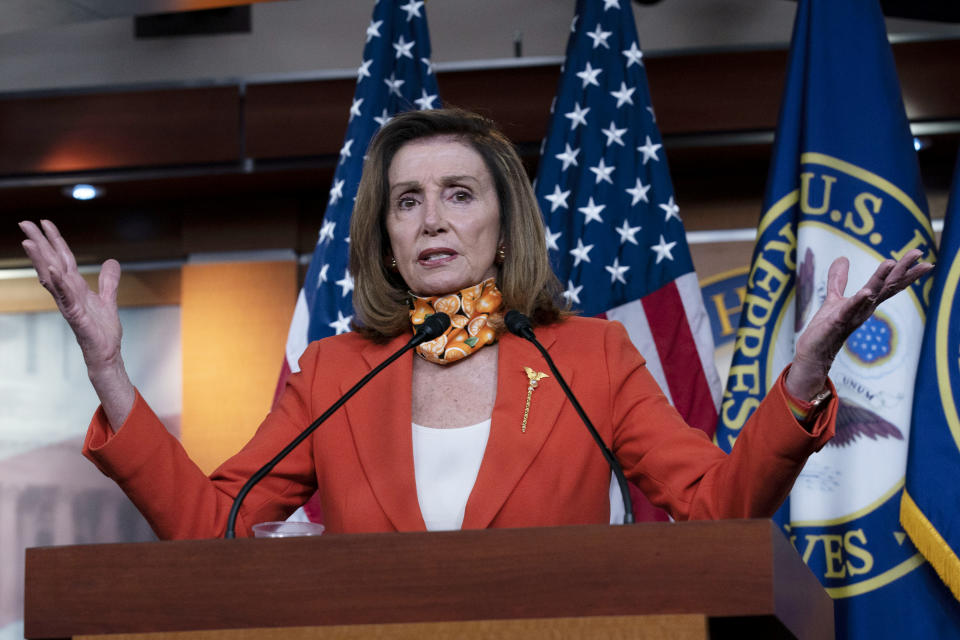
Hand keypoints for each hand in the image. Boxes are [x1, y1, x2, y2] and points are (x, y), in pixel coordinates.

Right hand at [20, 220, 122, 368]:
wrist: (106, 353)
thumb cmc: (102, 330)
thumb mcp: (108, 299)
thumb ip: (108, 281)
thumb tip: (111, 261)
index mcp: (76, 286)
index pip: (63, 258)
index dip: (55, 240)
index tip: (44, 222)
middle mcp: (68, 292)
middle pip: (51, 262)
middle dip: (39, 242)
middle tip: (24, 222)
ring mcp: (69, 303)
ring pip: (51, 277)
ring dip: (40, 259)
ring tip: (29, 241)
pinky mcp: (75, 315)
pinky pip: (64, 297)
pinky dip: (58, 283)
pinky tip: (51, 270)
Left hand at [785, 249, 933, 400]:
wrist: (814, 352)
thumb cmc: (826, 328)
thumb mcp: (834, 298)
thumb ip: (839, 279)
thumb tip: (843, 258)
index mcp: (866, 302)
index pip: (889, 283)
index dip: (905, 270)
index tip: (920, 254)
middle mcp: (865, 308)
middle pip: (888, 286)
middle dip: (904, 270)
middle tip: (919, 252)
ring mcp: (854, 315)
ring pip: (872, 295)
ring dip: (881, 279)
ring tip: (892, 262)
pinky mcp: (837, 322)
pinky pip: (850, 310)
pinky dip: (858, 301)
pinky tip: (866, 292)